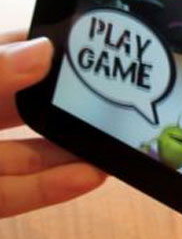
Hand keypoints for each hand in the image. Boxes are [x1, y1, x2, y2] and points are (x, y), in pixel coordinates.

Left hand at [0, 31, 105, 217]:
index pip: (7, 54)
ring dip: (70, 152)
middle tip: (111, 97)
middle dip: (68, 103)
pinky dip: (49, 189)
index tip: (86, 44)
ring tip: (114, 144)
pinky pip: (13, 195)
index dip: (43, 44)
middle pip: (24, 106)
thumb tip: (43, 49)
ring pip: (25, 155)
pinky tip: (90, 176)